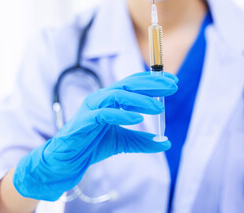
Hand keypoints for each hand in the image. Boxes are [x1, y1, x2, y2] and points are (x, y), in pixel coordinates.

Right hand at [13, 72, 177, 200]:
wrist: (69, 160)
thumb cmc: (93, 145)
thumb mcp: (124, 142)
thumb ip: (143, 141)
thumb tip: (166, 143)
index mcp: (111, 100)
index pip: (134, 84)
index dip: (154, 81)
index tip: (173, 82)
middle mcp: (102, 99)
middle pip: (129, 85)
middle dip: (152, 84)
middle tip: (172, 87)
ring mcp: (92, 108)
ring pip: (117, 95)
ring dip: (140, 99)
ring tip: (158, 107)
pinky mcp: (85, 121)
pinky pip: (105, 114)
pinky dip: (121, 115)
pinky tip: (137, 118)